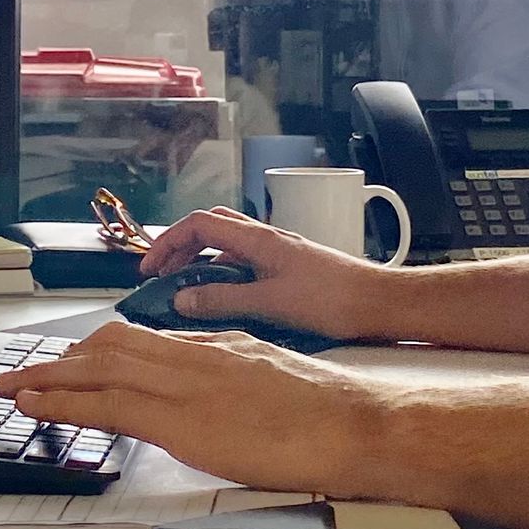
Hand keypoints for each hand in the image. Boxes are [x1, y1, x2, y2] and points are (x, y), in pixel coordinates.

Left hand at [0, 318, 404, 497]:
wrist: (352, 424)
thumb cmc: (327, 414)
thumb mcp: (272, 380)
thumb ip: (234, 379)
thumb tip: (210, 397)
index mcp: (218, 346)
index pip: (145, 341)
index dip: (101, 350)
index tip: (74, 360)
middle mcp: (194, 355)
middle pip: (112, 347)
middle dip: (63, 359)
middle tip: (26, 370)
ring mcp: (184, 384)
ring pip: (98, 370)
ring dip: (48, 377)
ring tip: (12, 386)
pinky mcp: (179, 419)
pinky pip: (105, 405)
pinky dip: (63, 402)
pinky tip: (36, 406)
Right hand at [136, 204, 401, 341]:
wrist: (378, 303)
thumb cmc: (332, 300)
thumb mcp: (269, 303)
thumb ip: (223, 300)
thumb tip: (180, 298)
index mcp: (258, 238)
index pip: (199, 224)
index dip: (168, 242)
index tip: (149, 270)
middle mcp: (266, 238)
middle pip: (211, 228)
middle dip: (181, 247)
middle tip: (162, 276)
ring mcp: (279, 252)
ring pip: (228, 245)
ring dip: (202, 260)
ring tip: (185, 288)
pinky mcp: (289, 269)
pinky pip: (246, 263)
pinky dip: (225, 274)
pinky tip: (223, 298)